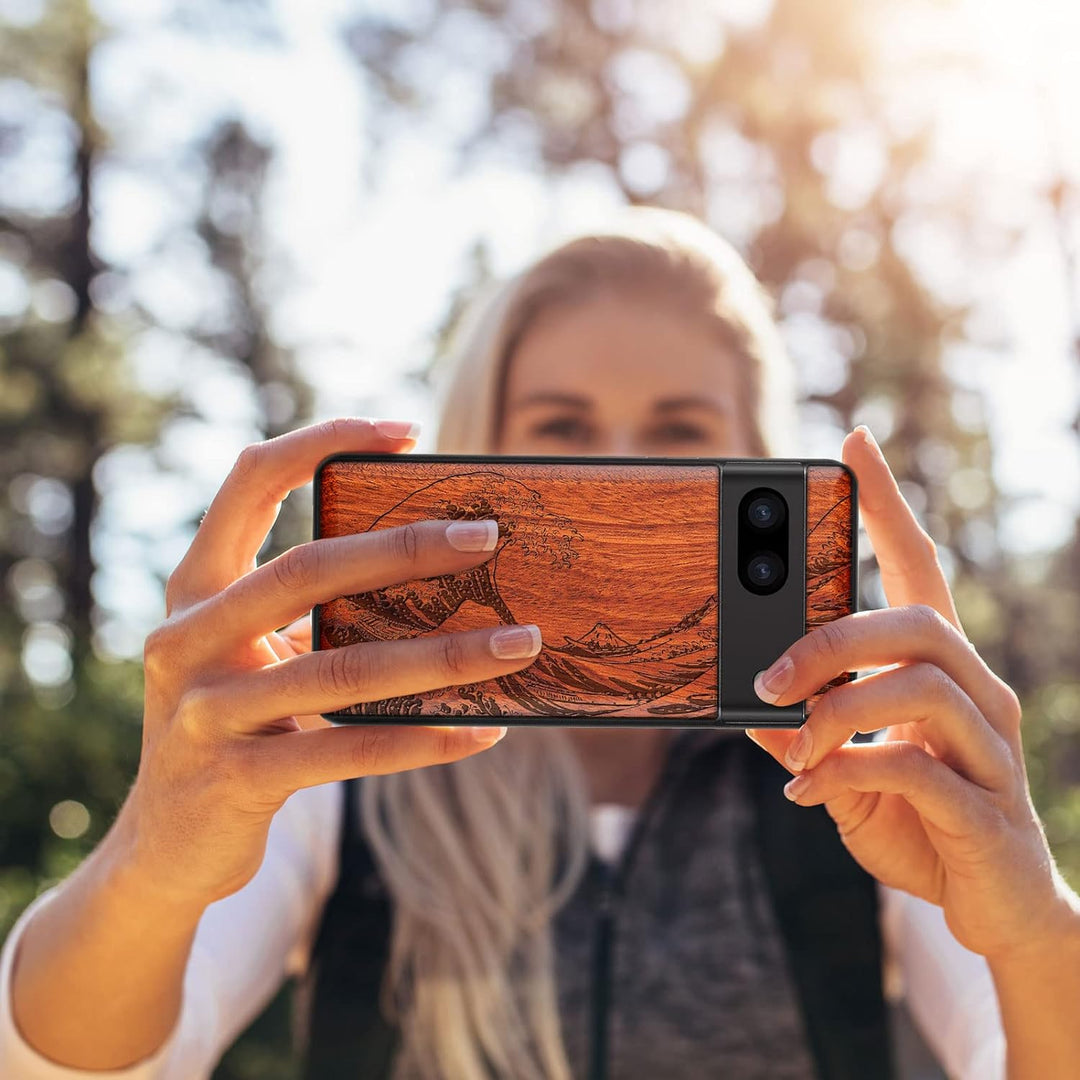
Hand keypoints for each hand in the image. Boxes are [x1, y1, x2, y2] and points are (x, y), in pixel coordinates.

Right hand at [115, 418, 542, 908]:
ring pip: (343, 669)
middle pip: (307, 570)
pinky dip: (425, 739)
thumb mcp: (252, 655)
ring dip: (445, 655)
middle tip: (488, 537)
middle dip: (405, 548)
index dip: (322, 442)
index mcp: (196, 588)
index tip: (407, 432)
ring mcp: (205, 712)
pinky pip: (349, 751)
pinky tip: (484, 730)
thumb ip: (310, 612)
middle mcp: (187, 638)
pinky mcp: (236, 779)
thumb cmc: (234, 725)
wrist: (164, 846)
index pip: (250, 482)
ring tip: (520, 643)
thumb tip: (437, 570)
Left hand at [745, 425, 1076, 962]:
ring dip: (835, 710)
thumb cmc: (917, 820)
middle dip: (831, 640)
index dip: (888, 505)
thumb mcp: (843, 768)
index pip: (919, 567)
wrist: (992, 907)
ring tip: (789, 744)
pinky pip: (916, 768)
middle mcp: (978, 693)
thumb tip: (742, 703)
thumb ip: (802, 732)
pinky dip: (847, 771)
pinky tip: (809, 791)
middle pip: (917, 622)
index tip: (853, 444)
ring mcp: (991, 750)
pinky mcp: (987, 810)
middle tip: (766, 677)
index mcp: (940, 670)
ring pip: (920, 686)